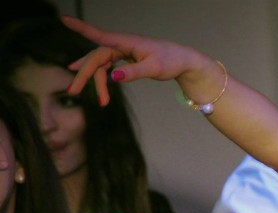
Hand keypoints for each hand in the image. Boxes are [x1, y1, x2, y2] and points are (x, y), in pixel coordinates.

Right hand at [63, 16, 209, 106]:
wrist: (182, 61)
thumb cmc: (171, 61)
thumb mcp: (154, 69)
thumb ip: (134, 72)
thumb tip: (113, 77)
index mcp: (126, 42)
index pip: (99, 36)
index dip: (81, 29)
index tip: (64, 19)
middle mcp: (121, 44)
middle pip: (96, 58)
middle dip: (84, 74)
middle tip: (73, 90)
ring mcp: (122, 51)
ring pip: (101, 63)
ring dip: (94, 79)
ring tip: (92, 96)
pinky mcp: (125, 57)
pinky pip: (106, 64)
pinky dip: (97, 73)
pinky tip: (83, 74)